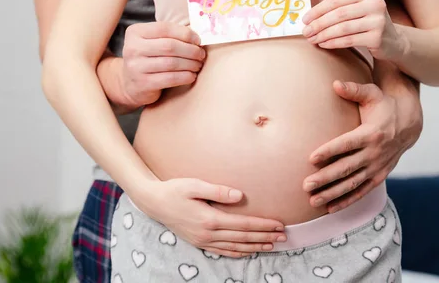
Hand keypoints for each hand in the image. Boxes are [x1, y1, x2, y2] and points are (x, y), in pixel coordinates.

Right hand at [117, 22, 206, 107]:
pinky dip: (185, 77)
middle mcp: (132, 48)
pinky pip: (170, 79)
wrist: (130, 84)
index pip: (165, 28)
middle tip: (201, 55)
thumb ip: (169, 35)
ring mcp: (136, 67)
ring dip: (190, 64)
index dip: (185, 33)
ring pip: (172, 63)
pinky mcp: (143, 84)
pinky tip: (191, 76)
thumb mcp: (151, 42)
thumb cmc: (147, 58)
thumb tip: (197, 36)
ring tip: (198, 65)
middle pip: (170, 46)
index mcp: (135, 32)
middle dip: (190, 50)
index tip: (198, 40)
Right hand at [136, 178, 285, 257]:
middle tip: (284, 236)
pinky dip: (238, 252)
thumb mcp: (194, 185)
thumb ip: (218, 191)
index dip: (263, 225)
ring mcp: (203, 240)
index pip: (243, 224)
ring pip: (235, 247)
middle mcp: (208, 233)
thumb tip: (240, 196)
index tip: (279, 224)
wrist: (154, 202)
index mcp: (209, 219)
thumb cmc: (175, 189)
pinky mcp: (199, 242)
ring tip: (272, 245)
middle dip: (265, 237)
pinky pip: (222, 251)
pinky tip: (248, 251)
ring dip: (255, 246)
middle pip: (243, 237)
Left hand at [301, 0, 407, 60]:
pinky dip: (333, 43)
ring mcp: (378, 20)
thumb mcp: (356, 9)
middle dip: (318, 24)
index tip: (304, 19)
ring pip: (342, 28)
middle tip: (306, 32)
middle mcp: (375, 3)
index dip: (317, 10)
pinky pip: (349, 40)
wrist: (392, 40)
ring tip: (312, 39)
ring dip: (323, 35)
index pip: (336, 0)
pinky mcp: (377, 37)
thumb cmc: (366, 23)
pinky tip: (323, 44)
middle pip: (338, 14)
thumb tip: (308, 17)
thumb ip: (337, 8)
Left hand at [303, 80, 421, 212]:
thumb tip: (335, 84)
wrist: (409, 123)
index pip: (346, 144)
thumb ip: (354, 90)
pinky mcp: (379, 176)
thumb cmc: (383, 105)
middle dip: (325, 178)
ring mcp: (377, 167)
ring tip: (312, 200)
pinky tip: (329, 208)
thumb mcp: (372, 94)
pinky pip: (361, 191)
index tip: (311, 158)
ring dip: (332, 193)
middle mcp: (374, 153)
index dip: (329, 151)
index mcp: (371, 133)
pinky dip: (346, 200)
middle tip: (305, 185)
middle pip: (346, 168)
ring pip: (352, 184)